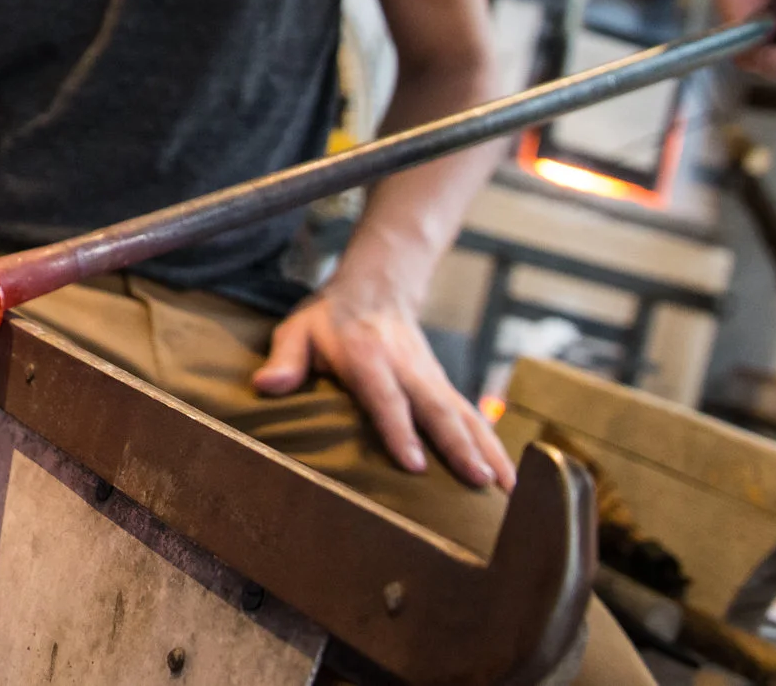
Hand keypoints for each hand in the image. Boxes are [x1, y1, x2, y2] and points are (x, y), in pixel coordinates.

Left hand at [254, 271, 513, 490]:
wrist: (376, 287)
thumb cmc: (330, 319)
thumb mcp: (299, 329)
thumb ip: (285, 358)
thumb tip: (266, 385)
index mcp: (368, 356)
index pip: (385, 396)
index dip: (399, 430)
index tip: (415, 466)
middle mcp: (407, 367)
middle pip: (436, 408)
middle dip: (458, 446)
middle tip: (480, 482)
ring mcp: (431, 376)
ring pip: (463, 414)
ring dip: (486, 449)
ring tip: (507, 489)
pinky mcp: (444, 386)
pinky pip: (472, 416)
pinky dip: (493, 444)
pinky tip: (509, 478)